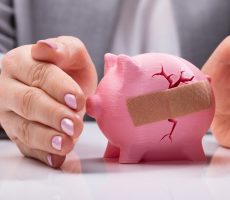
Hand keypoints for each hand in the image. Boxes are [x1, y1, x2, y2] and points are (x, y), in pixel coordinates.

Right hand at [0, 36, 97, 167]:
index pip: (38, 74)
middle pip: (28, 102)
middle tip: (74, 125)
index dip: (59, 88)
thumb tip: (44, 47)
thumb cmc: (67, 70)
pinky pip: (25, 148)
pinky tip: (56, 159)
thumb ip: (63, 49)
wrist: (61, 87)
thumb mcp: (72, 54)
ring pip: (23, 128)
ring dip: (46, 138)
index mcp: (21, 62)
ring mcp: (9, 114)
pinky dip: (42, 155)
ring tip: (66, 143)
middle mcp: (8, 88)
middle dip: (53, 115)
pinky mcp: (16, 134)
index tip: (78, 100)